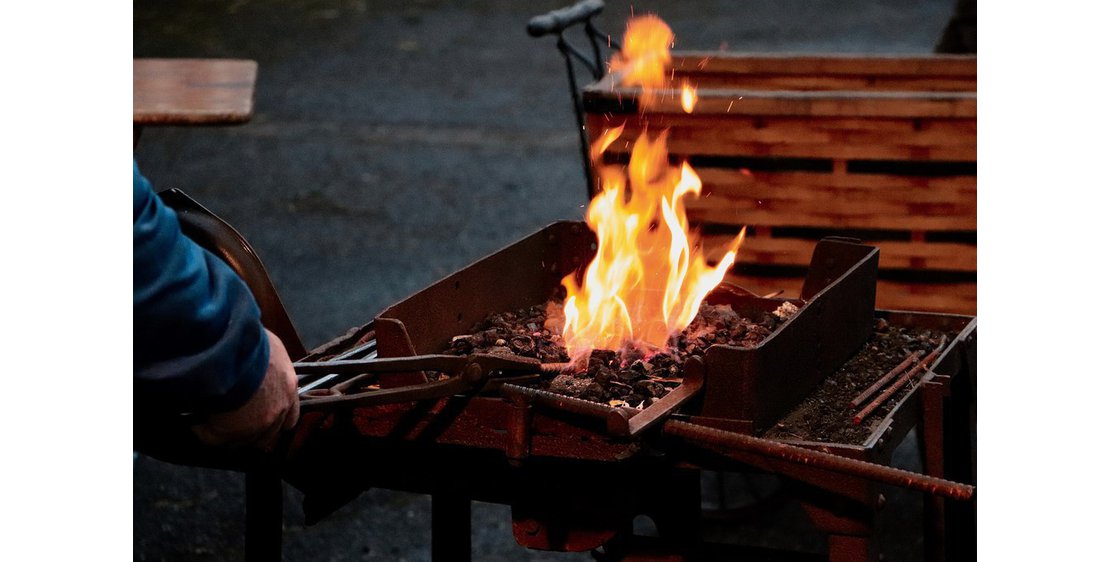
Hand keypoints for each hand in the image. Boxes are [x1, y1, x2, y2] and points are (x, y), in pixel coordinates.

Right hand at [192, 328, 299, 450]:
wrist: (228, 350)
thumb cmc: (249, 341)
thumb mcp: (271, 346)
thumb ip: (271, 362)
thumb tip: (261, 361)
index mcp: (289, 388)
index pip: (290, 417)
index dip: (275, 418)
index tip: (263, 416)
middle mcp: (277, 410)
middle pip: (268, 435)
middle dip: (252, 432)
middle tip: (235, 424)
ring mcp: (254, 425)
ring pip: (242, 441)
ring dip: (228, 434)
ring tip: (212, 421)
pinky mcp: (228, 433)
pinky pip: (213, 438)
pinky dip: (203, 431)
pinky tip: (195, 421)